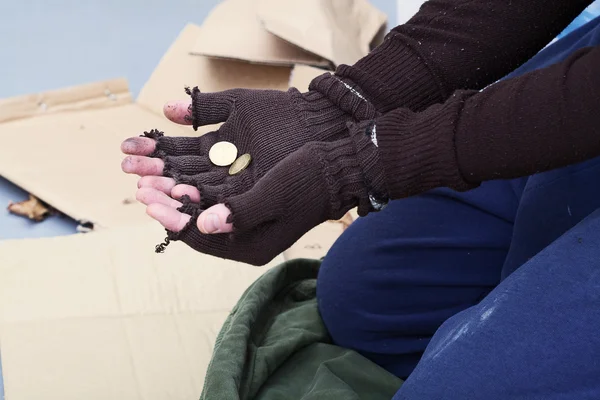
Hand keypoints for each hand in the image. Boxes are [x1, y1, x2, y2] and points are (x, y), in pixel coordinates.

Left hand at [121, 76, 380, 264]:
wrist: (336, 168)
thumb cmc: (308, 181)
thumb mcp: (275, 195)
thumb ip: (241, 212)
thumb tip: (205, 224)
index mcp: (251, 246)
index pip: (201, 238)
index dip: (173, 219)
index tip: (149, 200)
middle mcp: (244, 239)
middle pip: (195, 226)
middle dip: (167, 206)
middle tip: (141, 188)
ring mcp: (244, 223)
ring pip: (199, 212)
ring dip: (174, 195)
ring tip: (149, 178)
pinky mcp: (246, 205)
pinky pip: (210, 200)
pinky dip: (192, 187)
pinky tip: (176, 172)